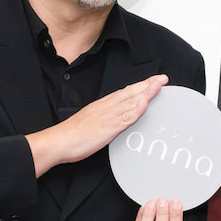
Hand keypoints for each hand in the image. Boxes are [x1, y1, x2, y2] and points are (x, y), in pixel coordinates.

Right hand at [27, 74, 167, 176]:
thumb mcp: (92, 121)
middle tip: (162, 78)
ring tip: (158, 86)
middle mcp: (106, 107)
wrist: (58, 141)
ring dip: (145, 93)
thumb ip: (106, 117)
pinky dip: (134, 111)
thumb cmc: (73, 134)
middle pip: (130, 93)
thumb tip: (117, 115)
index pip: (126, 92)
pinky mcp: (106, 128)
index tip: (154, 80)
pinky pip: (123, 118)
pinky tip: (143, 106)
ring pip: (129, 102)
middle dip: (147, 85)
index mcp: (103, 105)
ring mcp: (107, 117)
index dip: (141, 86)